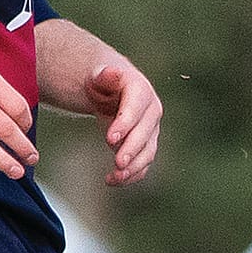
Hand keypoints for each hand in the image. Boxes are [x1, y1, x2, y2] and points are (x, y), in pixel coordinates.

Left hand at [80, 56, 162, 185]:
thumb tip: (113, 71)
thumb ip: (106, 75)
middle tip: (118, 163)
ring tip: (114, 176)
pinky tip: (111, 180)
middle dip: (132, 149)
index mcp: (141, 91)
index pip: (136, 109)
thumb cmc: (103, 82)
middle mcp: (151, 112)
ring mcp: (150, 131)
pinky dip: (130, 175)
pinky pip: (142, 164)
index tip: (110, 139)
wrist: (111, 91)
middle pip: (145, 133)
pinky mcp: (145, 146)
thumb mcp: (100, 75)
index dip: (125, 124)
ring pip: (148, 152)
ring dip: (134, 167)